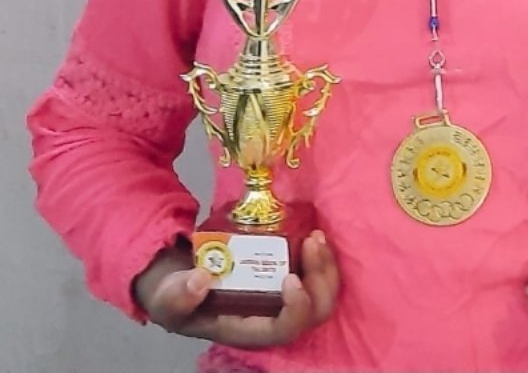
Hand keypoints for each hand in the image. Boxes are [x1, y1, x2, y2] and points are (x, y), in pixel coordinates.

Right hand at [134, 231, 339, 348]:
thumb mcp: (167, 297)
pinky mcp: (287, 276)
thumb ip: (179, 295)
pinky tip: (315, 233)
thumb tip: (200, 281)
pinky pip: (317, 274)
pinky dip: (322, 257)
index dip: (295, 309)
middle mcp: (272, 317)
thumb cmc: (175, 295)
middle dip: (321, 279)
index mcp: (247, 329)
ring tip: (317, 235)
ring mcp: (283, 298)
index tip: (290, 278)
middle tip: (313, 242)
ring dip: (326, 265)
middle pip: (314, 312)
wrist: (177, 279)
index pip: (283, 330)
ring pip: (322, 293)